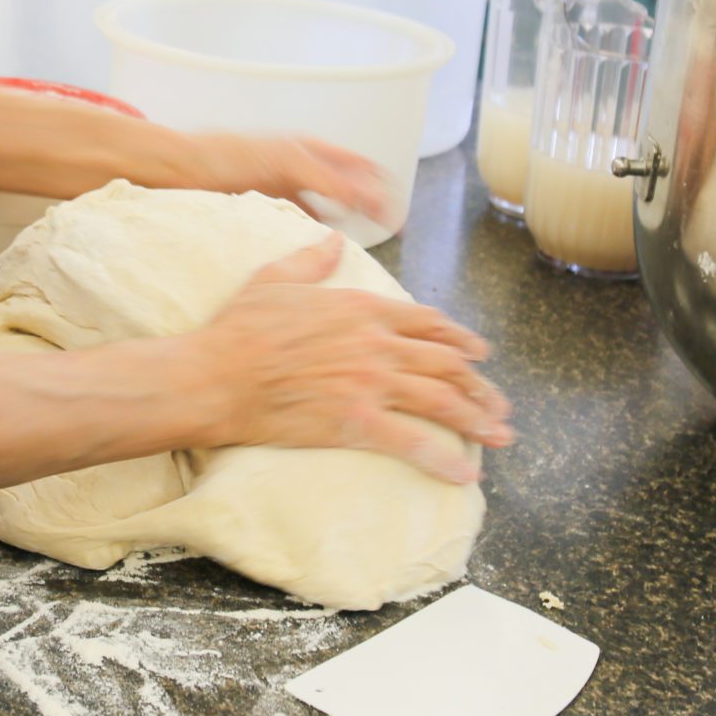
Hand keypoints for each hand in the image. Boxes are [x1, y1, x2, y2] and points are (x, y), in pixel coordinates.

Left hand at [184, 133, 392, 229]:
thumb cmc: (232, 154)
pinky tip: (318, 250)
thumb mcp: (290, 162)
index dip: (382, 188)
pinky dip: (314, 236)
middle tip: (386, 234)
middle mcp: (302, 169)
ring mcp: (286, 190)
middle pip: (349, 189)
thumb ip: (330, 180)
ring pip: (327, 210)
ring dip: (343, 225)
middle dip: (369, 208)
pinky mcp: (268, 210)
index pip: (361, 167)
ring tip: (357, 248)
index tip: (395, 216)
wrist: (183, 170)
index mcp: (312, 149)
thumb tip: (369, 199)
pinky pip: (300, 225)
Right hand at [189, 238, 510, 482]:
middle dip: (480, 385)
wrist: (216, 375)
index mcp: (362, 308)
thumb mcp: (275, 280)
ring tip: (499, 435)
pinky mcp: (357, 422)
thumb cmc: (239, 330)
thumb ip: (311, 260)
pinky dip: (443, 460)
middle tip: (498, 402)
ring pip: (441, 401)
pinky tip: (464, 475)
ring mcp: (370, 383)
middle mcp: (376, 344)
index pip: (428, 322)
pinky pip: (412, 443)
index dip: (460, 339)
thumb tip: (331, 240)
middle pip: (446, 363)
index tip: (479, 353)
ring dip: (477, 419)